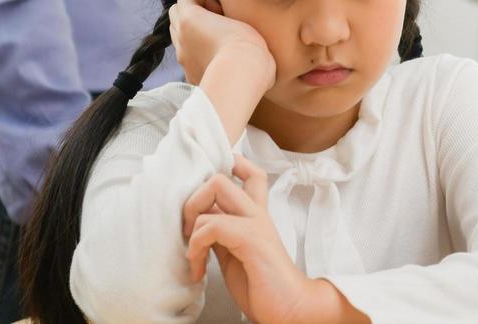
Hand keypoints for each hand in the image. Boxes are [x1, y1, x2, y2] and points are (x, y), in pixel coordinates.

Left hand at [169, 0, 274, 90]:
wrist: (242, 78)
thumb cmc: (245, 45)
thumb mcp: (238, 20)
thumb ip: (222, 18)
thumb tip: (221, 23)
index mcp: (189, 19)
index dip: (202, 0)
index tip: (219, 9)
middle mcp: (180, 38)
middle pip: (174, 16)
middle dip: (191, 14)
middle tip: (214, 21)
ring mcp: (183, 59)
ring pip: (178, 38)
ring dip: (192, 34)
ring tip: (215, 40)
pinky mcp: (189, 75)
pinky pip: (187, 58)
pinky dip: (197, 54)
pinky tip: (217, 59)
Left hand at [184, 155, 325, 323]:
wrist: (290, 308)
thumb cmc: (262, 285)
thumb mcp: (233, 254)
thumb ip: (220, 234)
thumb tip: (197, 222)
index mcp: (255, 215)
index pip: (248, 173)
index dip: (225, 170)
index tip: (203, 195)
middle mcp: (256, 212)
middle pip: (222, 175)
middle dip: (192, 198)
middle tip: (188, 231)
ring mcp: (255, 222)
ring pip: (215, 187)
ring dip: (190, 224)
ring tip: (192, 255)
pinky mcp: (251, 238)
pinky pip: (211, 224)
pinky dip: (195, 247)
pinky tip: (199, 270)